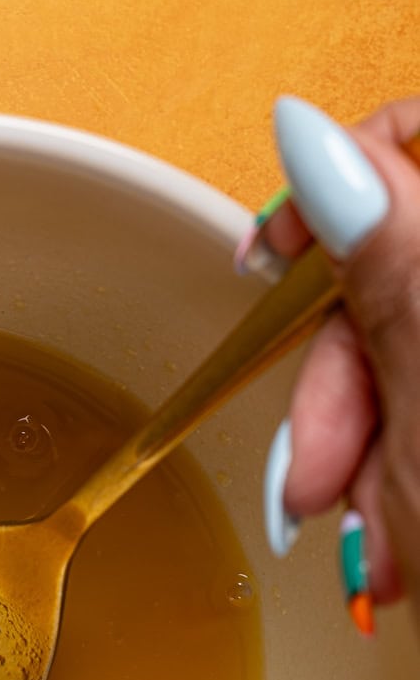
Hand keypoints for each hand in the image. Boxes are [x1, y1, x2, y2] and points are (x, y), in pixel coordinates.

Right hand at [244, 94, 419, 623]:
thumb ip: (381, 251)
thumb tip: (315, 134)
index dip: (337, 184)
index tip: (273, 261)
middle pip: (408, 264)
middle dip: (343, 381)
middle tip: (318, 475)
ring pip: (414, 354)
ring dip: (368, 452)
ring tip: (368, 546)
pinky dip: (406, 473)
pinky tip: (399, 537)